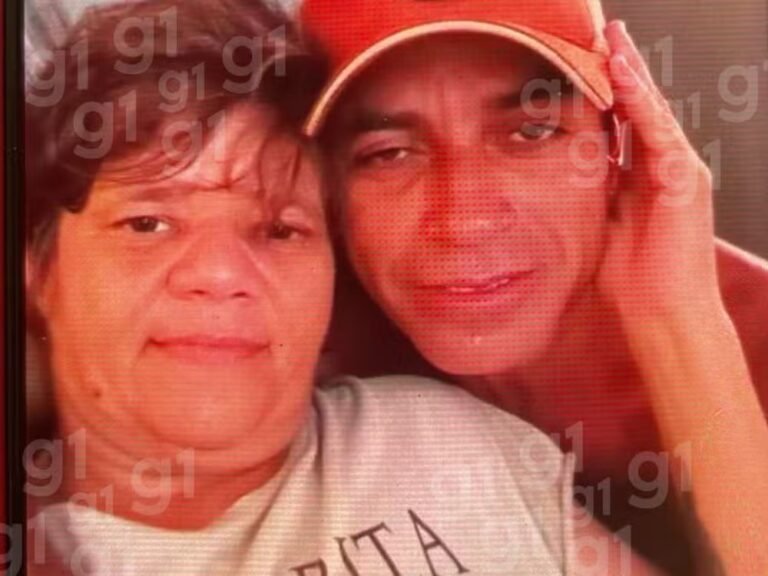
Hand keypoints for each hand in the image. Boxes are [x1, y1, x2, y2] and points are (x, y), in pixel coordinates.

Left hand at [598, 21, 721, 321]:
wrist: (661, 314)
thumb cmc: (631, 279)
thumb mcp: (602, 225)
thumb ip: (593, 195)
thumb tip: (567, 175)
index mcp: (643, 179)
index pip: (624, 125)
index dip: (607, 95)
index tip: (585, 65)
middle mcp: (663, 169)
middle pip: (641, 110)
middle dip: (622, 73)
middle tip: (604, 35)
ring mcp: (678, 172)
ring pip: (653, 113)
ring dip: (632, 77)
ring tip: (613, 42)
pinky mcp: (684, 182)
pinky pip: (660, 135)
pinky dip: (642, 107)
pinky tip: (625, 81)